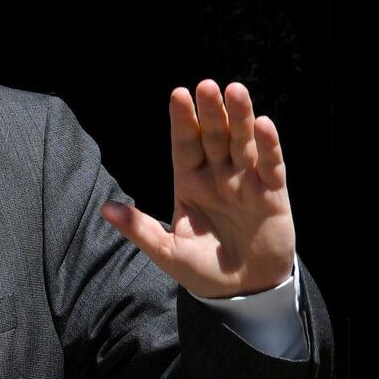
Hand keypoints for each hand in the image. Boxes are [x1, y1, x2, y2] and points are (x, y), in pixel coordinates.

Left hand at [101, 80, 294, 297]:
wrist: (243, 293)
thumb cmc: (202, 270)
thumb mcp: (167, 251)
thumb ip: (140, 228)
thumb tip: (105, 209)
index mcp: (189, 183)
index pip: (184, 145)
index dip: (182, 121)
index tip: (178, 94)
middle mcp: (218, 176)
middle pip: (214, 137)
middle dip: (210, 112)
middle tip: (206, 85)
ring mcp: (246, 182)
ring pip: (242, 143)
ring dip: (240, 118)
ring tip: (236, 91)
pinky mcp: (273, 195)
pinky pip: (271, 166)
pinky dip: (269, 147)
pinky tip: (265, 125)